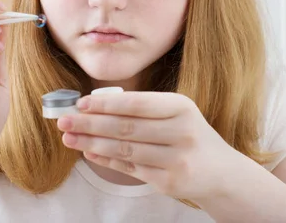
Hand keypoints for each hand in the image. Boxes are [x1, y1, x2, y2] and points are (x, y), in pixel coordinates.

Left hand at [57, 92, 245, 202]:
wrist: (221, 172)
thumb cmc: (188, 134)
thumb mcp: (174, 113)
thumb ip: (140, 108)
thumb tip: (93, 105)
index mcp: (181, 107)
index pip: (135, 104)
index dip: (105, 104)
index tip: (80, 103)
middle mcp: (181, 132)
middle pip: (125, 128)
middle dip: (89, 124)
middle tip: (64, 121)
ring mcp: (176, 159)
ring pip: (124, 150)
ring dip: (91, 144)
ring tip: (69, 138)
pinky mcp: (169, 182)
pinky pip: (129, 169)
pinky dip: (105, 161)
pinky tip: (88, 154)